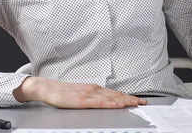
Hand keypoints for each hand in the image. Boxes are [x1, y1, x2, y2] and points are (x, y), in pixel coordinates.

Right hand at [14, 76, 147, 108]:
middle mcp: (94, 89)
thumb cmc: (63, 93)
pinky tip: (117, 104)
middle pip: (115, 94)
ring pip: (110, 98)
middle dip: (130, 99)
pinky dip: (110, 103)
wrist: (48, 89)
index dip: (127, 96)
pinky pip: (99, 103)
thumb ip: (93, 96)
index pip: (114, 93)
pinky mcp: (82, 101)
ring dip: (124, 100)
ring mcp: (88, 94)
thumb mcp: (81, 93)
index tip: (138, 99)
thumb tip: (105, 99)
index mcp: (94, 88)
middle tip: (143, 102)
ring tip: (135, 103)